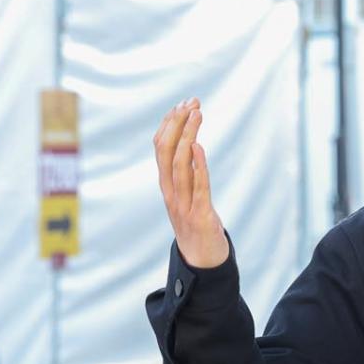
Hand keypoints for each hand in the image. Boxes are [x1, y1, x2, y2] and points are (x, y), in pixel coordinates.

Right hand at [153, 98, 228, 269]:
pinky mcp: (200, 215)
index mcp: (167, 186)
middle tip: (191, 101)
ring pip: (179, 165)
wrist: (202, 262)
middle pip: (166, 152)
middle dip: (177, 124)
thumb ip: (186, 174)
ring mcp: (183, 204)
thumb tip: (190, 145)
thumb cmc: (197, 226)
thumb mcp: (187, 196)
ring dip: (187, 136)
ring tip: (196, 114)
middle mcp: (171, 193)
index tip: (181, 103)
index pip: (160, 148)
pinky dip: (196, 166)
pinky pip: (197, 187)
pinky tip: (198, 147)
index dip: (169, 124)